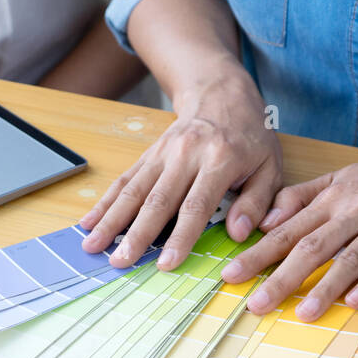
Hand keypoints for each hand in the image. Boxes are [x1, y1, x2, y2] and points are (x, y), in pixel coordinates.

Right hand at [79, 69, 281, 269]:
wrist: (222, 94)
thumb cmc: (251, 138)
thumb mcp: (270, 166)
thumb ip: (257, 201)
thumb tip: (239, 233)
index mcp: (220, 159)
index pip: (196, 205)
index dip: (180, 237)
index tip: (166, 264)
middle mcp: (186, 155)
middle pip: (157, 200)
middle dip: (136, 234)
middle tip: (119, 262)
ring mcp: (163, 153)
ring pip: (133, 191)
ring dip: (111, 220)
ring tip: (92, 246)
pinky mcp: (148, 154)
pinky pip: (124, 180)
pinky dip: (104, 202)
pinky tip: (88, 223)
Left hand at [224, 140, 357, 319]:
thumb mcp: (345, 175)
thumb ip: (303, 196)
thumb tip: (266, 219)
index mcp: (335, 196)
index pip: (288, 229)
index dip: (258, 253)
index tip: (230, 275)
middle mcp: (356, 210)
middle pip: (311, 247)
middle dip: (279, 278)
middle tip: (254, 304)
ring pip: (349, 260)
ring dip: (323, 288)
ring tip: (300, 313)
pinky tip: (352, 303)